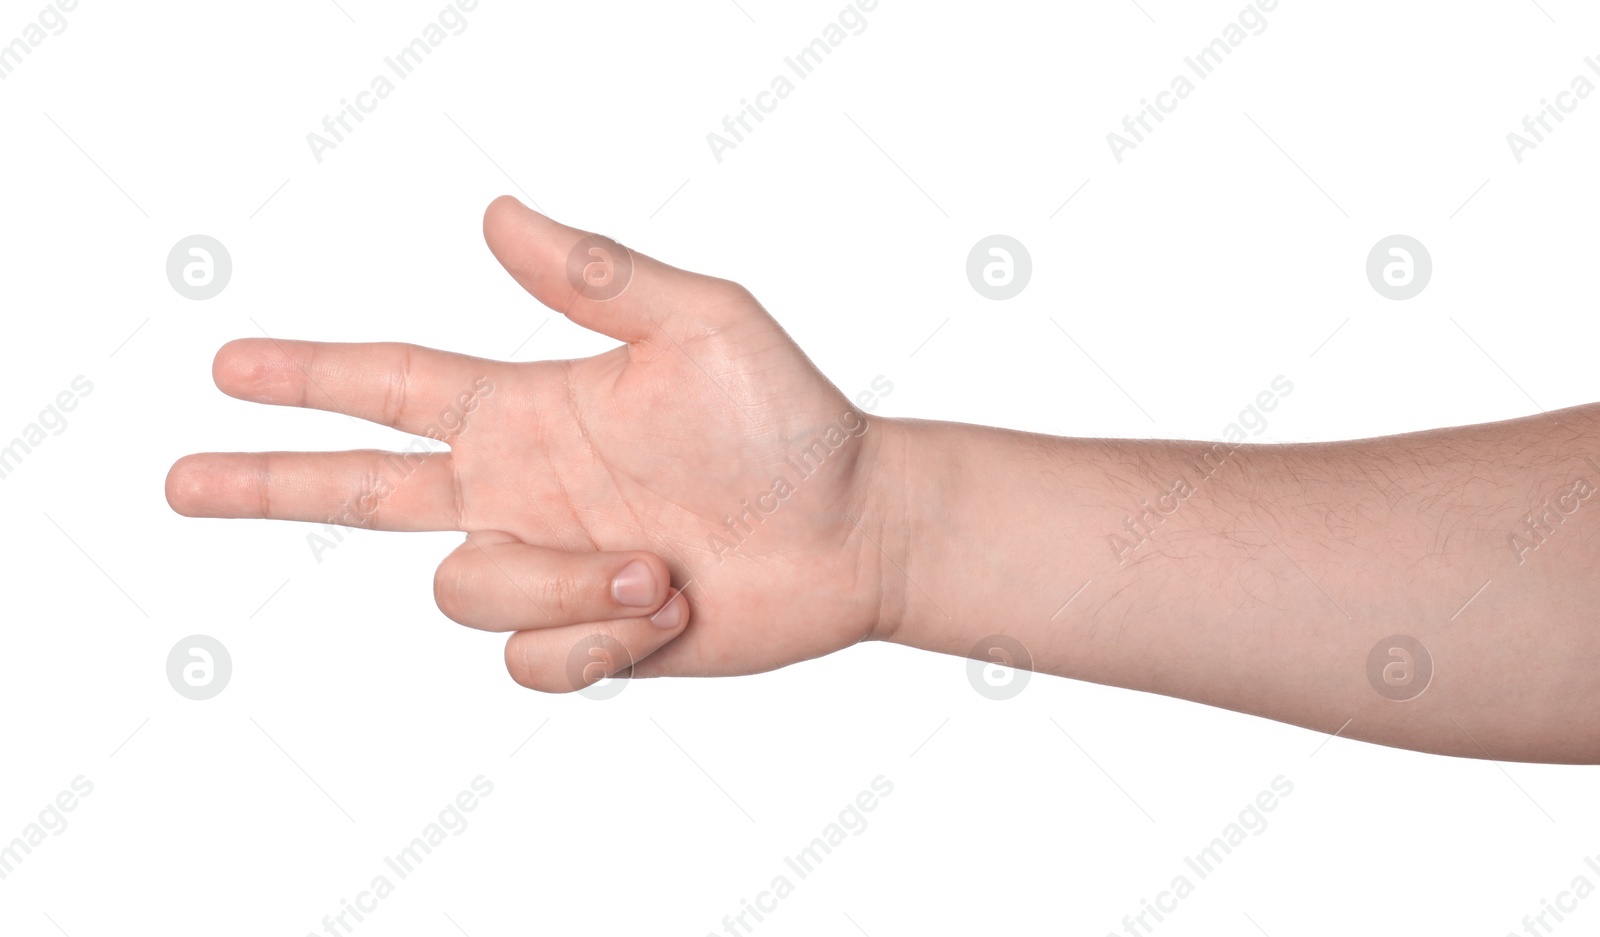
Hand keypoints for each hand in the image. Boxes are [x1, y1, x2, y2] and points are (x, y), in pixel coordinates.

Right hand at [166, 196, 898, 689]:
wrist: (852, 529)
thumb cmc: (788, 421)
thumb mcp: (703, 323)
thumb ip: (597, 276)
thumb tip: (490, 214)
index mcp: (530, 410)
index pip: (393, 387)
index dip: (311, 376)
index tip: (230, 366)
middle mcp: (522, 489)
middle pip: (363, 491)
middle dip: (270, 482)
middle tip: (182, 478)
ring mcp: (550, 566)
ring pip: (466, 591)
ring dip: (564, 584)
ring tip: (657, 566)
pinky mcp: (585, 640)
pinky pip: (532, 662)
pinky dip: (596, 642)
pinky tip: (662, 608)